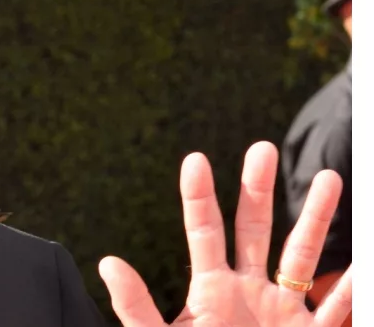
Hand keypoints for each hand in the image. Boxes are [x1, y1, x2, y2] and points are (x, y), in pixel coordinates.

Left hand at [98, 142, 351, 325]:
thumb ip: (137, 306)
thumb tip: (109, 262)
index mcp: (211, 290)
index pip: (204, 232)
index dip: (198, 196)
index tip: (195, 159)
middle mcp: (247, 292)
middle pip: (254, 229)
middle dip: (258, 189)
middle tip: (261, 147)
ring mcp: (282, 312)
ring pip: (302, 255)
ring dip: (316, 217)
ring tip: (330, 177)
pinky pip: (337, 307)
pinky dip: (355, 284)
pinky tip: (366, 256)